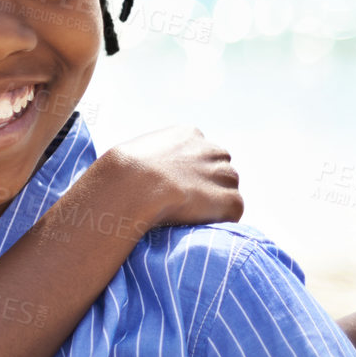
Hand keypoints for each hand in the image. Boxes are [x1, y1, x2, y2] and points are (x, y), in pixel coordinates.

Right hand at [81, 125, 242, 235]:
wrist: (132, 186)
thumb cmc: (123, 174)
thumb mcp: (138, 153)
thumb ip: (157, 159)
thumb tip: (155, 177)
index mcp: (189, 134)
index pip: (201, 153)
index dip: (189, 173)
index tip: (174, 186)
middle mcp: (211, 149)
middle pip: (220, 170)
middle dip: (207, 185)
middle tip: (183, 203)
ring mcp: (223, 174)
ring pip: (227, 190)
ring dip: (213, 203)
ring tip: (185, 214)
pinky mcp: (230, 199)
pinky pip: (232, 213)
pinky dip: (217, 220)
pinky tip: (193, 222)